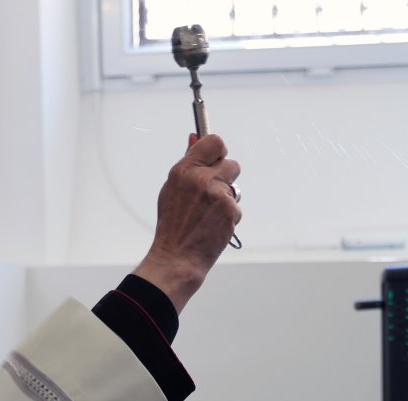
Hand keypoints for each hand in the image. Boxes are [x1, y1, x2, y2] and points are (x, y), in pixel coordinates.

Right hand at [131, 133, 241, 314]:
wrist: (177, 256)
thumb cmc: (173, 224)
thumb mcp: (172, 188)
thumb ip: (188, 163)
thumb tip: (195, 138)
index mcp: (184, 170)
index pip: (214, 142)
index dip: (218, 150)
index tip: (217, 157)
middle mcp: (202, 179)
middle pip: (231, 164)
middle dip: (226, 177)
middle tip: (213, 192)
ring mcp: (219, 195)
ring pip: (235, 188)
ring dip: (226, 198)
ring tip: (208, 214)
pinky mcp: (231, 211)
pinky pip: (236, 207)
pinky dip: (228, 216)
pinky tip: (213, 225)